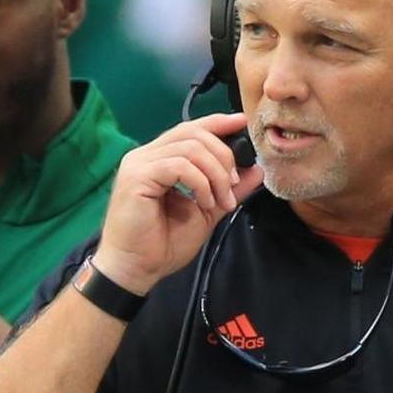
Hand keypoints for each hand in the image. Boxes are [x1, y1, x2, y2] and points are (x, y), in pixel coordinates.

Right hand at [92, 113, 263, 295]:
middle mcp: (146, 155)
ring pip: (190, 148)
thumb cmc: (163, 244)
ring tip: (220, 201)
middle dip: (223, 156)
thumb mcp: (207, 211)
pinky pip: (179, 165)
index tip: (241, 124)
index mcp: (159, 159)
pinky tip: (204, 202)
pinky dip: (200, 182)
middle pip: (193, 133)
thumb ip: (229, 189)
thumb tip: (256, 169)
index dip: (217, 122)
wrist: (137, 269)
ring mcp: (139, 163)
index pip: (190, 128)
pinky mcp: (137, 176)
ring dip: (215, 174)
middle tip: (233, 185)